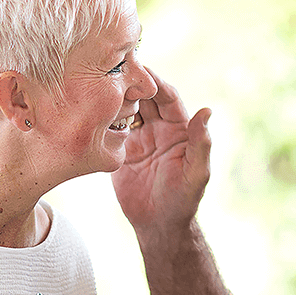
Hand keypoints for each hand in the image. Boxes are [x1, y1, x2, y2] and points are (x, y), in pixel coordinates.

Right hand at [112, 68, 210, 233]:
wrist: (159, 225)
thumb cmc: (184, 200)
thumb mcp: (196, 173)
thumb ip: (201, 143)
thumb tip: (207, 111)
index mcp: (179, 129)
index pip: (167, 97)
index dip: (155, 82)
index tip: (141, 69)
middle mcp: (159, 129)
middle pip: (144, 97)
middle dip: (131, 82)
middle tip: (113, 68)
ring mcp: (138, 138)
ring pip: (126, 109)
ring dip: (114, 97)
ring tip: (97, 83)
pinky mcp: (120, 151)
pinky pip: (110, 128)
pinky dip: (101, 117)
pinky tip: (88, 107)